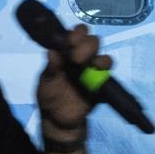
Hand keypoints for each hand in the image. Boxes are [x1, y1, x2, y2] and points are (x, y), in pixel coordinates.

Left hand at [36, 23, 111, 139]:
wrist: (59, 119)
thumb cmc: (50, 96)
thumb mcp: (45, 82)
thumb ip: (50, 68)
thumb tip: (51, 52)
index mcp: (66, 54)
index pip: (74, 36)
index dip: (76, 34)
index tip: (70, 40)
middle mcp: (82, 59)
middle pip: (92, 42)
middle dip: (86, 45)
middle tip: (76, 58)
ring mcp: (93, 71)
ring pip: (103, 57)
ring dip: (99, 58)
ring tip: (92, 65)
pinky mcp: (101, 84)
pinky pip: (108, 75)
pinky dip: (105, 72)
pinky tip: (98, 73)